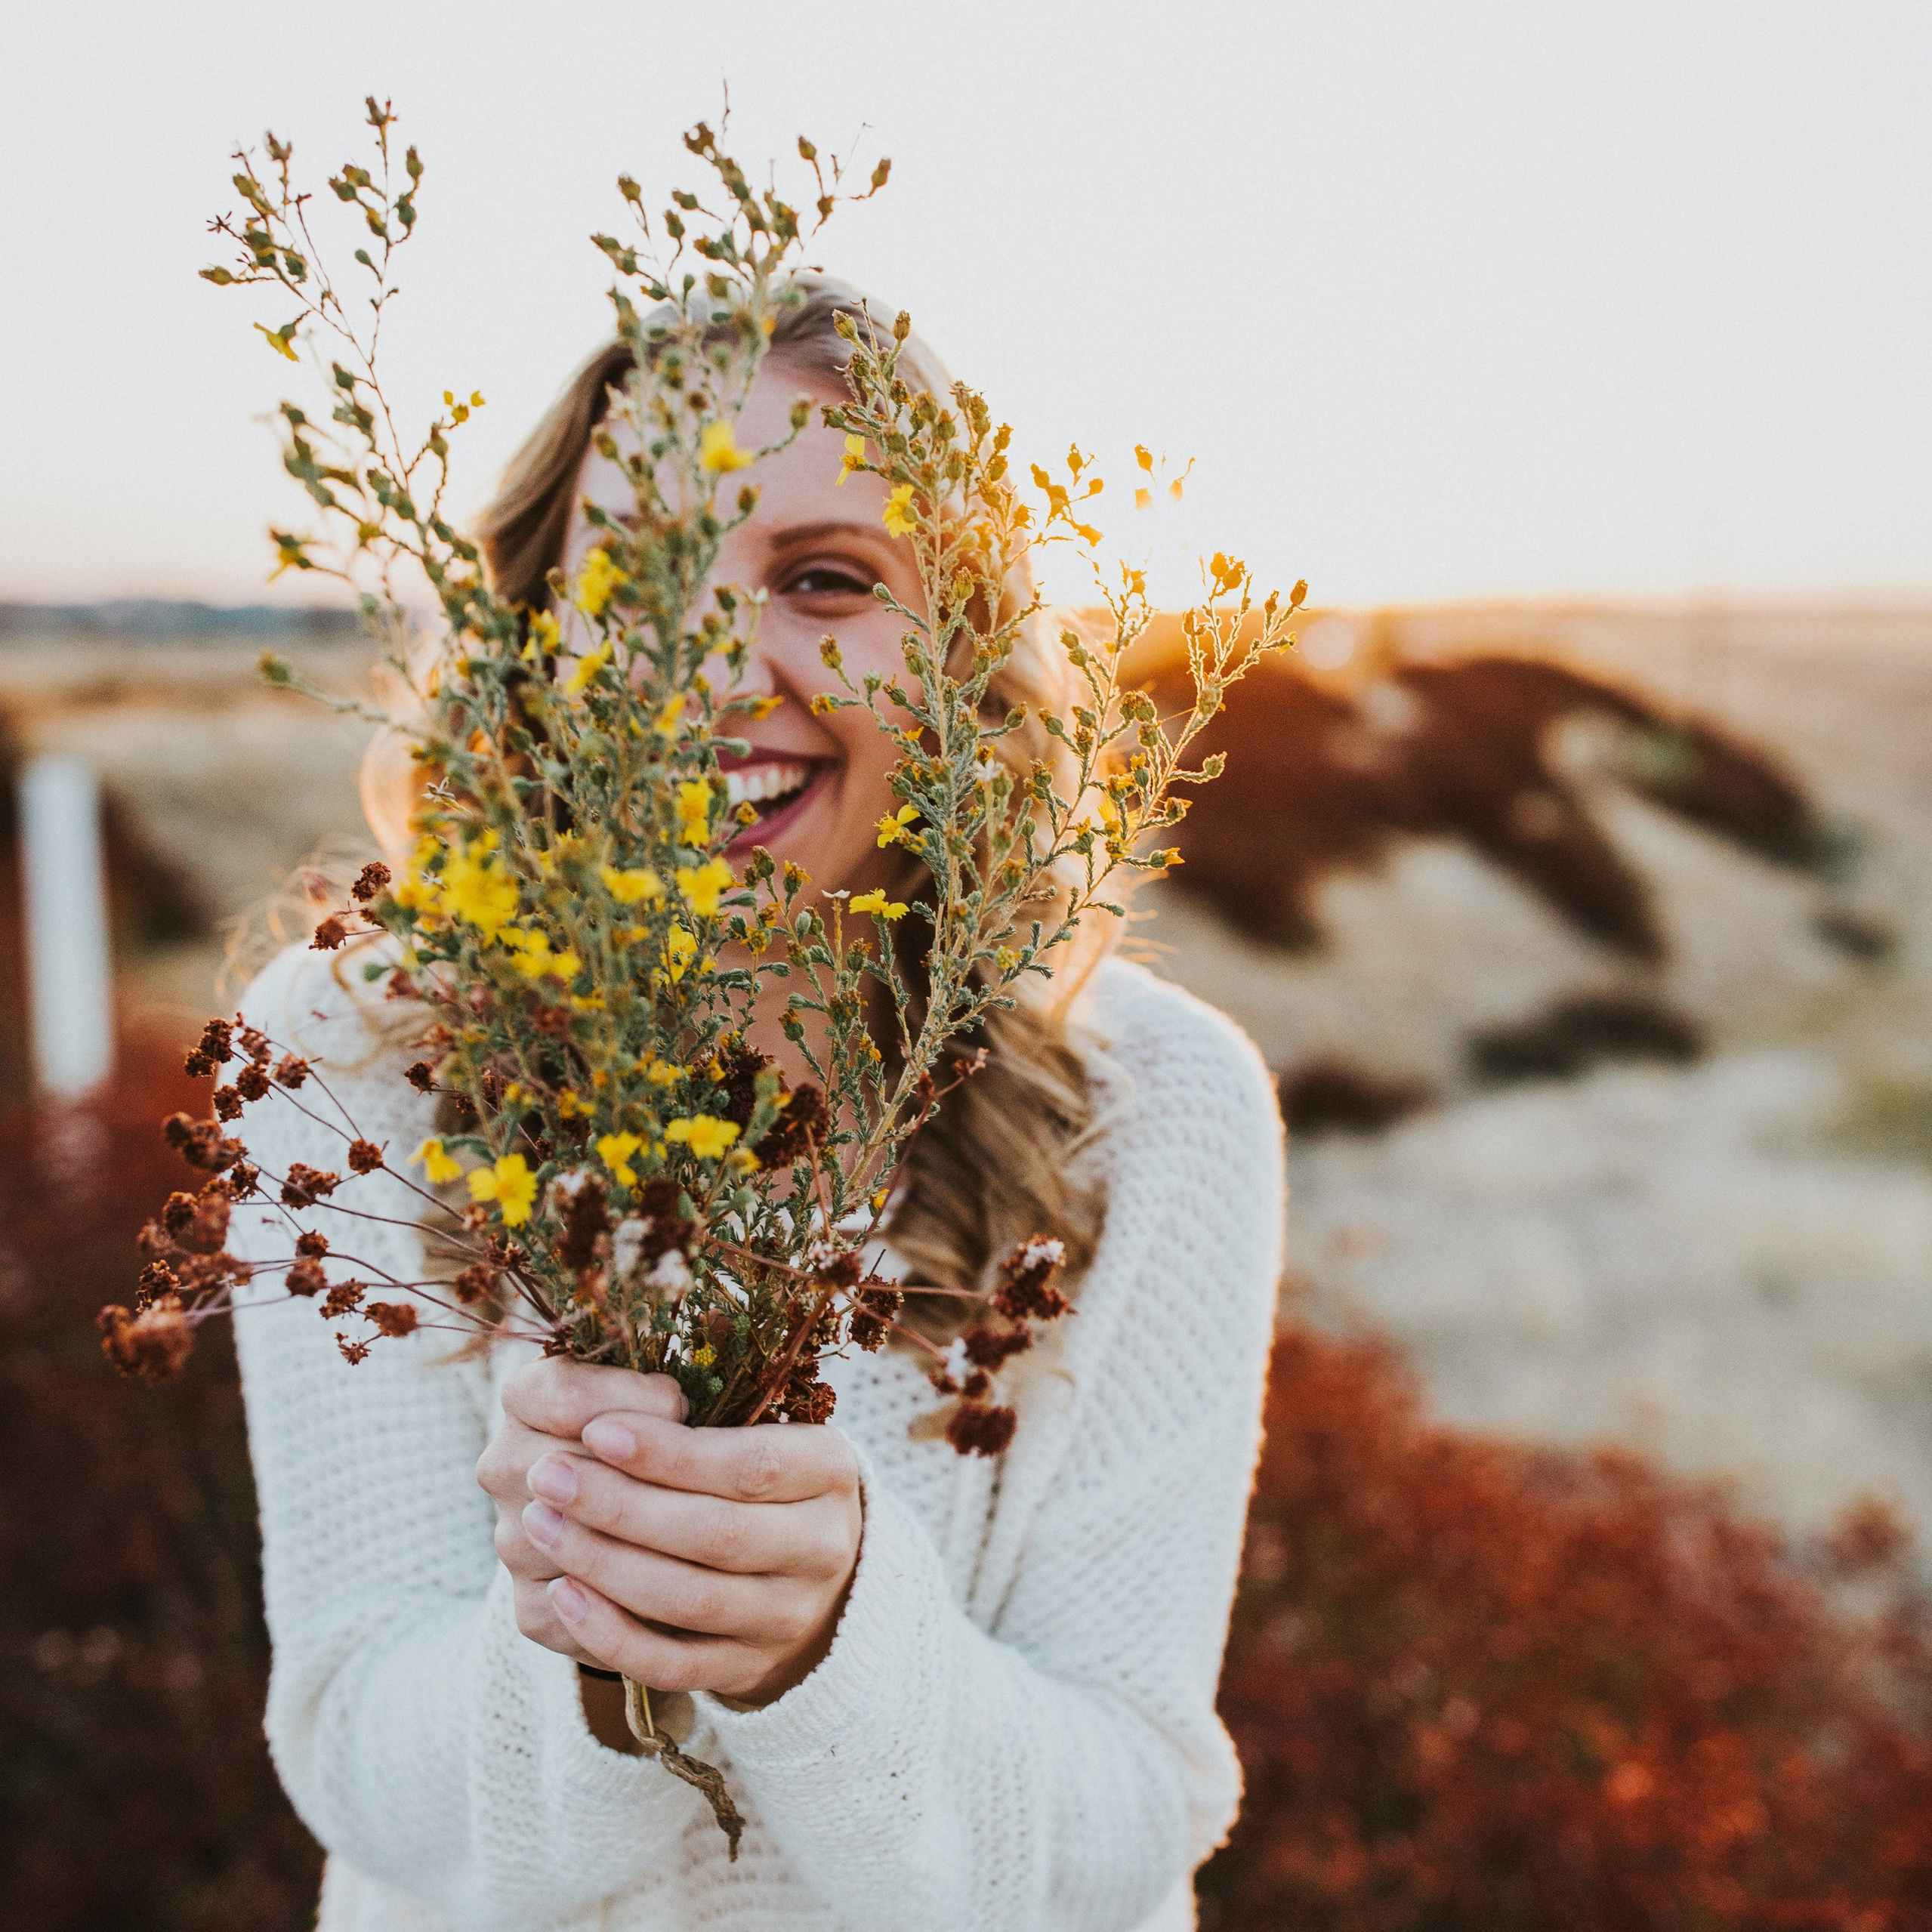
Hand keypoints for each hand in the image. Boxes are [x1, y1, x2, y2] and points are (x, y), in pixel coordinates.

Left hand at [485, 1356, 863, 1705]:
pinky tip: (563, 1592)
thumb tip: (600, 1415)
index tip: (597, 1430)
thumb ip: (694, 1415)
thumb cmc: (758, 1474)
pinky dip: (611, 1634)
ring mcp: (787, 1616)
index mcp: (829, 1469)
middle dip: (620, 1505)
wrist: (808, 1568)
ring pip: (688, 1599)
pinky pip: (673, 1665)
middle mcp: (824, 1546)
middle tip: (547, 1474)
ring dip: (604, 1562)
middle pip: (716, 1534)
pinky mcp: (746, 1667)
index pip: (750, 1465)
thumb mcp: (755, 1424)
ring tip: (540, 1521)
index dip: (669, 1453)